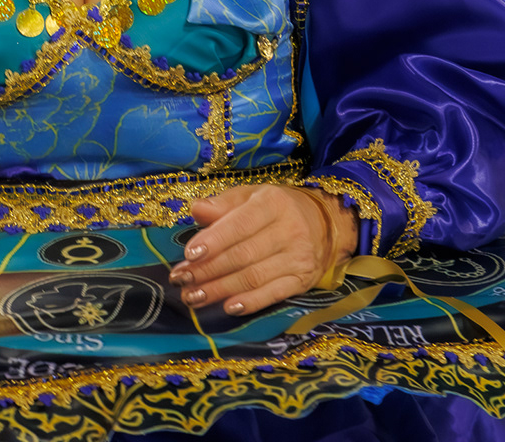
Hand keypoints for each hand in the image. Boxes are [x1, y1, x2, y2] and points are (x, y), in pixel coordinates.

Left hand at [168, 185, 356, 315]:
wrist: (324, 224)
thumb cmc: (276, 209)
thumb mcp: (251, 197)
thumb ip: (223, 204)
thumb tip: (196, 210)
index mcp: (273, 203)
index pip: (240, 224)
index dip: (214, 241)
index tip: (189, 255)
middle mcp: (289, 229)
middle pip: (243, 254)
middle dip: (208, 270)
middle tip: (181, 280)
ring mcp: (298, 257)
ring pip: (254, 277)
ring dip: (220, 289)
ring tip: (193, 296)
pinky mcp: (303, 280)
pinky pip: (274, 294)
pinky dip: (250, 302)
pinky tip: (228, 307)